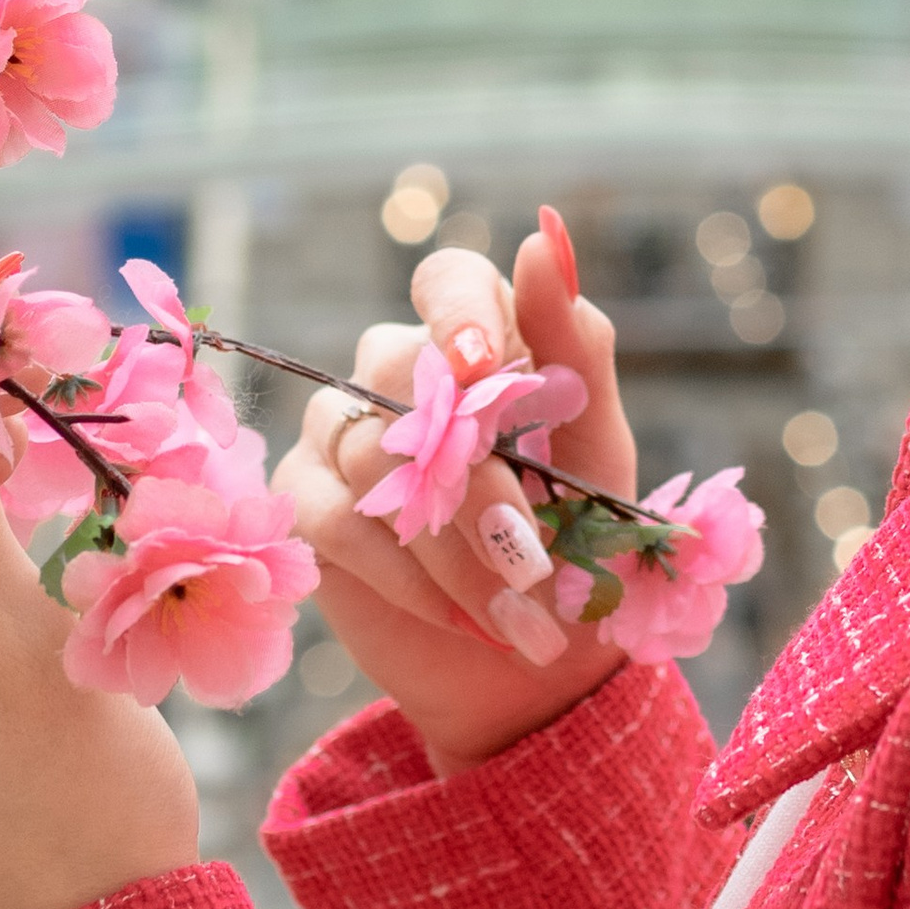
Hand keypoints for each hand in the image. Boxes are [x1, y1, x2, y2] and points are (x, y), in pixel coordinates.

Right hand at [271, 213, 636, 773]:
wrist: (537, 668)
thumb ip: (577, 348)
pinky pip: (336, 517)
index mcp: (483, 341)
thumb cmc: (580, 546)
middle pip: (404, 373)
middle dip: (476, 476)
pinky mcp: (310, 503)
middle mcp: (402, 372)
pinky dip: (406, 574)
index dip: (459, 311)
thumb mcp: (599, 452)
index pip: (450, 280)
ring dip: (453, 545)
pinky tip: (459, 614)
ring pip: (374, 453)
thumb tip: (546, 240)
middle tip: (532, 557)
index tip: (486, 365)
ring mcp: (345, 433)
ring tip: (515, 608)